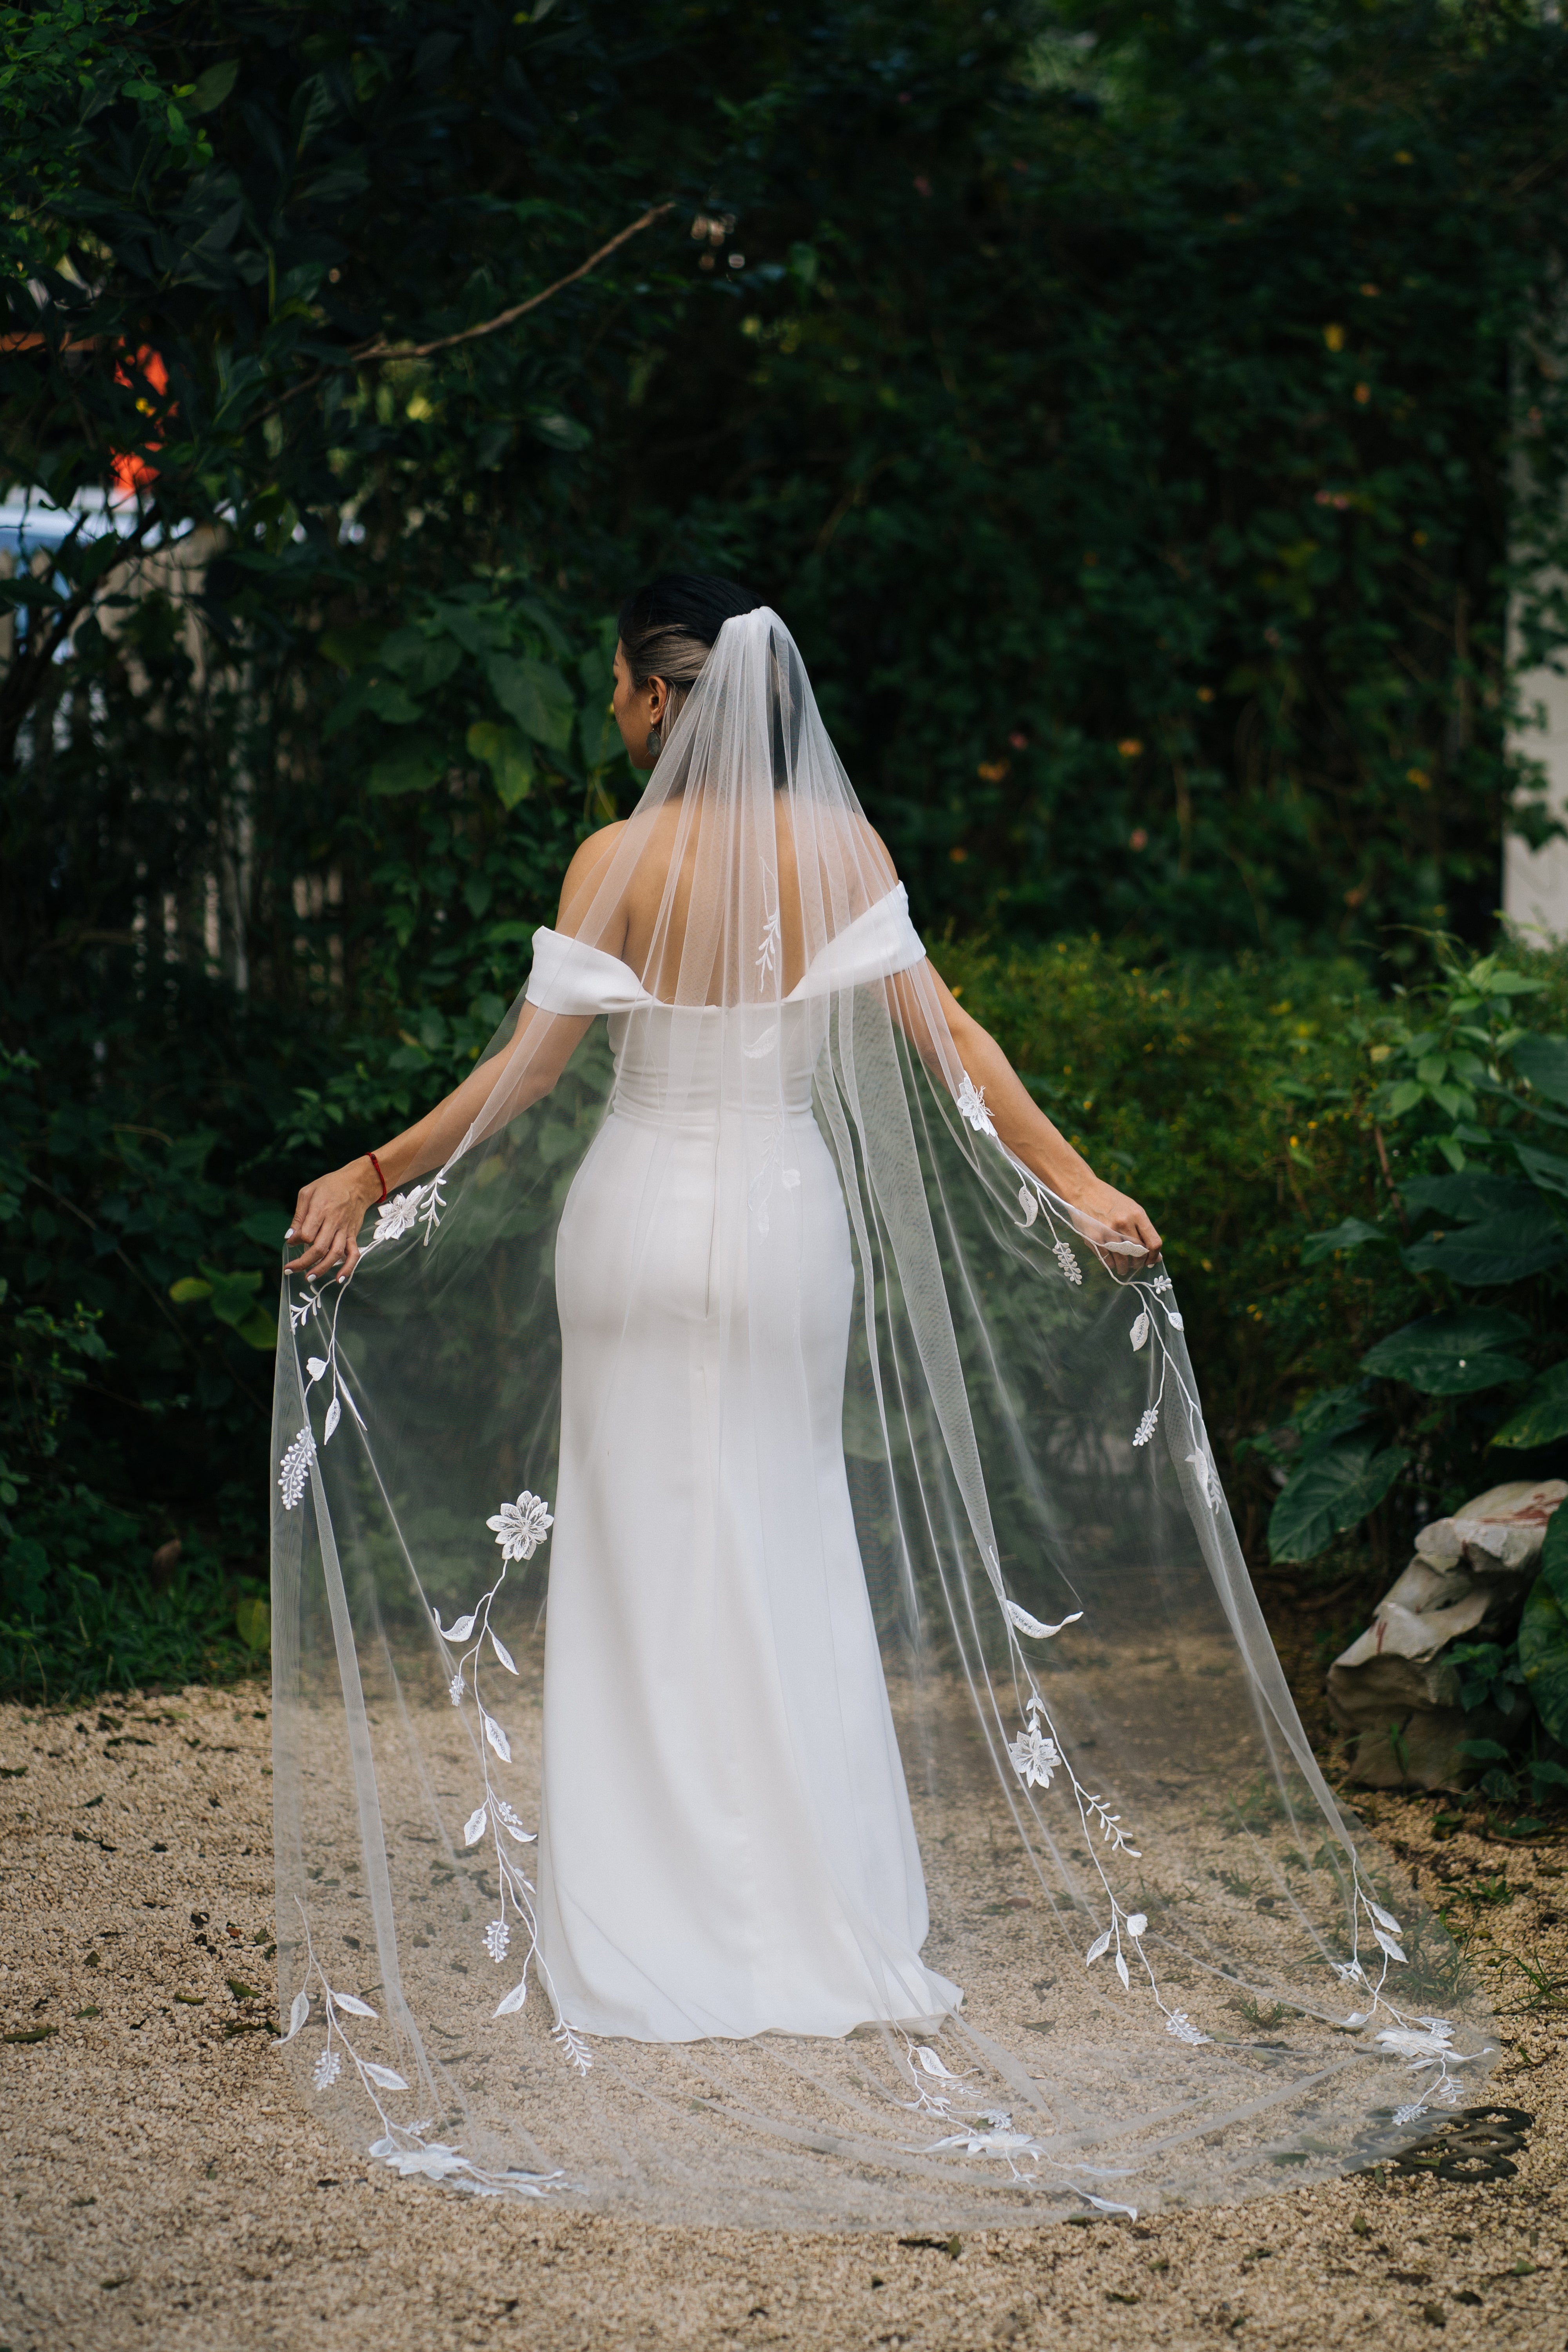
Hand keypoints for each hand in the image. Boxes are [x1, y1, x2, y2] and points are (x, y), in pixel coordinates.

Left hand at [285, 1159, 379, 1283]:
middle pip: (319, 1248)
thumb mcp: (308, 1192)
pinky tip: (339, 1279)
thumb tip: (289, 1236)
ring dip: (322, 1269)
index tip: (290, 1241)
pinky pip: (354, 1254)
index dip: (295, 1241)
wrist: (358, 1183)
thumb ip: (299, 1215)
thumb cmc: (330, 1186)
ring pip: (334, 1254)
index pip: (306, 1234)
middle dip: (303, 1262)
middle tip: (290, 1269)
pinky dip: (348, 1268)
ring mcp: (345, 1230)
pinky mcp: (353, 1235)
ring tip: (309, 1278)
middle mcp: (334, 1222)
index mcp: (321, 1210)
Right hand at [1061, 1173, 1162, 1271]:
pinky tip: (1111, 1262)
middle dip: (1139, 1263)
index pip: (1154, 1243)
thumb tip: (1156, 1256)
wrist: (1084, 1191)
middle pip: (1139, 1254)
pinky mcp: (1095, 1238)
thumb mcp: (1132, 1208)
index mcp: (1137, 1214)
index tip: (1151, 1261)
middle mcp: (1125, 1223)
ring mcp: (1109, 1231)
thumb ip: (1144, 1230)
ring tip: (1123, 1268)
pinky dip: (1111, 1264)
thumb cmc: (1110, 1200)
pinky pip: (1107, 1260)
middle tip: (1135, 1264)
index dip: (1154, 1256)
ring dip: (1124, 1268)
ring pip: (1123, 1260)